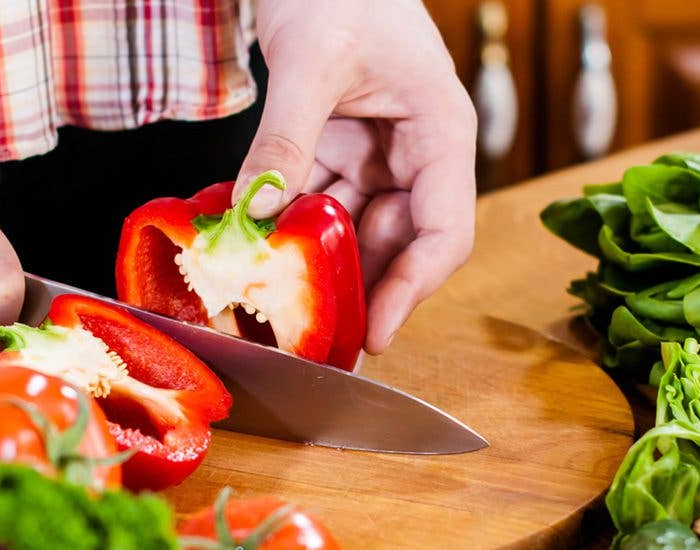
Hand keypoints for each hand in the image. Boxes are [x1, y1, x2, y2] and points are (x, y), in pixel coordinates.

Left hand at [237, 0, 476, 353]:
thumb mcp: (312, 61)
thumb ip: (287, 136)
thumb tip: (256, 211)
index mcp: (440, 133)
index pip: (443, 232)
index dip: (414, 288)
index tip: (376, 333)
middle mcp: (415, 153)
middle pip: (396, 244)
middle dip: (358, 291)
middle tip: (314, 339)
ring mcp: (375, 154)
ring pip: (353, 232)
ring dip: (318, 266)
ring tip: (280, 309)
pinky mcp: (337, 149)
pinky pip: (317, 203)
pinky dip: (289, 228)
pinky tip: (257, 254)